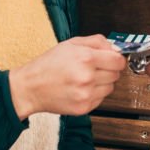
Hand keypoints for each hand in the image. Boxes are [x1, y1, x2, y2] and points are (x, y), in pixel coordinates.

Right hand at [8, 35, 124, 118]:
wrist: (31, 88)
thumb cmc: (48, 65)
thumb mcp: (70, 44)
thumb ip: (96, 42)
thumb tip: (115, 47)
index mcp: (85, 58)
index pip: (118, 61)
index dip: (117, 59)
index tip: (113, 59)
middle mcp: (87, 77)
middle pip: (116, 74)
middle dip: (108, 69)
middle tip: (94, 68)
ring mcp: (86, 94)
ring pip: (110, 88)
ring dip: (102, 83)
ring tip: (85, 78)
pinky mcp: (84, 107)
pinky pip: (101, 99)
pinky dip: (95, 94)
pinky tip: (81, 88)